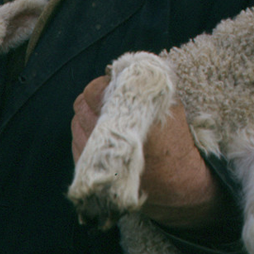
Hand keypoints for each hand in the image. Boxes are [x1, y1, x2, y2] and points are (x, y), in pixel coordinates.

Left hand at [71, 75, 232, 234]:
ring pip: (75, 122)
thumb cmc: (176, 142)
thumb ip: (147, 88)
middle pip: (81, 104)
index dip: (103, 83)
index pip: (94, 90)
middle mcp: (105, 138)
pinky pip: (75, 143)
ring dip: (86, 115)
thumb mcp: (169, 108)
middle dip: (92, 98)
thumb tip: (127, 70)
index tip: (112, 83)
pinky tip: (99, 133)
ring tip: (103, 116)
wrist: (178, 183)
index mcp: (124, 119)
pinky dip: (83, 134)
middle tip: (106, 98)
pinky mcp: (90, 170)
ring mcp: (94, 156)